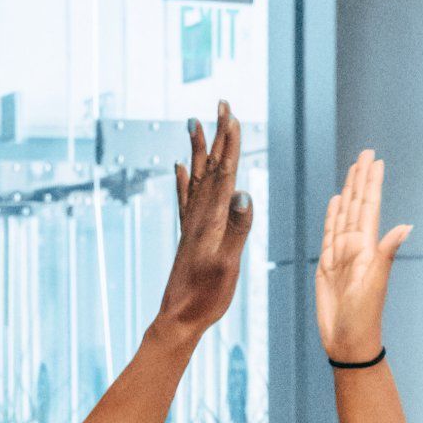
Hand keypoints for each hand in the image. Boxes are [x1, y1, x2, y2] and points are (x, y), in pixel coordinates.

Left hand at [155, 102, 254, 340]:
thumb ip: (236, 229)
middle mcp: (199, 217)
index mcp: (211, 220)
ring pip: (197, 177)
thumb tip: (244, 194)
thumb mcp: (227, 264)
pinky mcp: (188, 236)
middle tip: (221, 103)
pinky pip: (185, 199)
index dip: (229, 144)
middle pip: (211, 168)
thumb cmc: (205, 296)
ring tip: (195, 123)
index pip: (224, 174)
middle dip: (217, 135)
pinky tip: (179, 167)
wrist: (178, 318)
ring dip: (199, 150)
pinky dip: (183, 180)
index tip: (232, 115)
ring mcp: (192, 225)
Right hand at [315, 150, 411, 361]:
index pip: (370, 208)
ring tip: (353, 171)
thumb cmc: (364, 318)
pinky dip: (333, 216)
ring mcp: (341, 256)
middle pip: (357, 205)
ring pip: (344, 215)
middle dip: (361, 179)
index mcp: (368, 248)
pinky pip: (329, 234)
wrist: (348, 343)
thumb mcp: (376, 284)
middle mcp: (355, 247)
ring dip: (348, 193)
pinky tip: (335, 202)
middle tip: (366, 153)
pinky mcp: (327, 266)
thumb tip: (406, 226)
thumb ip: (387, 253)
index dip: (372, 184)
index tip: (376, 160)